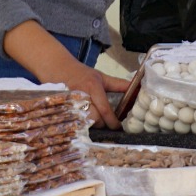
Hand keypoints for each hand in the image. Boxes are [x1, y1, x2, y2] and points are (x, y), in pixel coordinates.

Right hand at [2, 21, 131, 128]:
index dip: (113, 120)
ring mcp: (71, 103)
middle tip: (107, 121)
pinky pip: (75, 122)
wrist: (58, 69)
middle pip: (95, 119)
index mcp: (93, 87)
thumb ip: (119, 84)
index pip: (104, 108)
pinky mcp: (63, 108)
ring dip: (93, 124)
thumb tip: (136, 87)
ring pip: (85, 122)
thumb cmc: (82, 74)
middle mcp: (81, 95)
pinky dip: (82, 123)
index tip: (119, 126)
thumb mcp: (101, 77)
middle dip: (103, 123)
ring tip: (97, 119)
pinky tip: (86, 120)